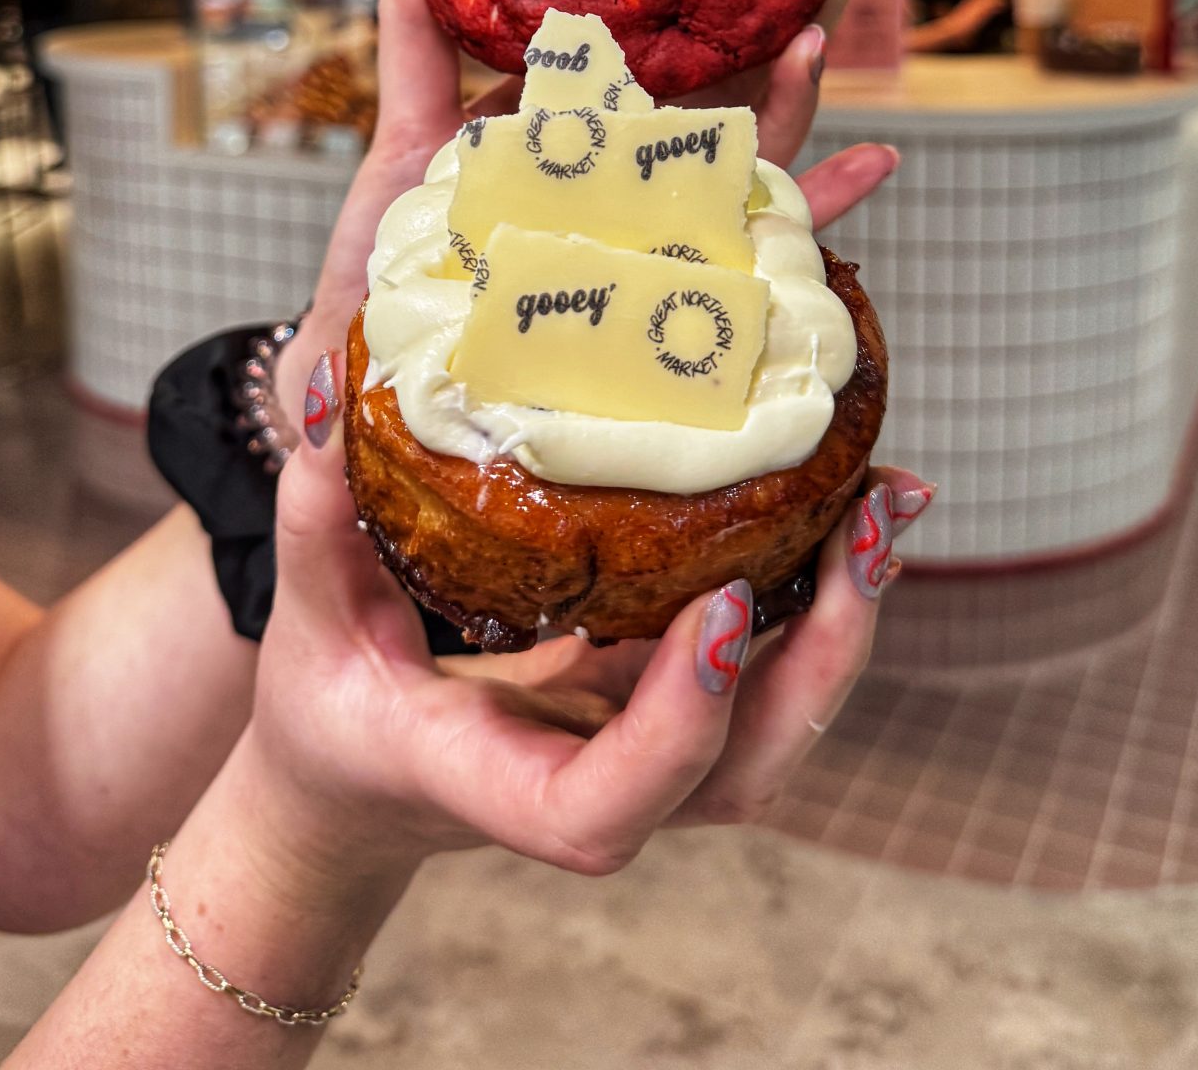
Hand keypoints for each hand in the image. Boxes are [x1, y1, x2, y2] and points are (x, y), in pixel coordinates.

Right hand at [256, 407, 933, 876]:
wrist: (359, 787)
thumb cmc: (331, 712)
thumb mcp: (310, 618)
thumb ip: (321, 513)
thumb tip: (334, 388)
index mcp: (499, 783)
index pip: (606, 808)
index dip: (680, 726)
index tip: (723, 612)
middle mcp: (598, 785)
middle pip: (745, 766)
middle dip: (825, 651)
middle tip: (868, 520)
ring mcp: (650, 753)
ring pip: (782, 722)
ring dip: (849, 616)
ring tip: (888, 498)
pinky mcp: (672, 707)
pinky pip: (772, 667)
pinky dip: (827, 593)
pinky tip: (858, 497)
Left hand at [278, 0, 892, 413]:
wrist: (367, 378)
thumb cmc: (383, 257)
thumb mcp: (403, 124)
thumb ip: (416, 17)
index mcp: (571, 125)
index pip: (645, 36)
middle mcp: (620, 170)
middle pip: (717, 83)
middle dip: (776, 18)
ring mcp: (644, 228)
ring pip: (742, 155)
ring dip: (797, 99)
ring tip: (821, 40)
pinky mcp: (655, 296)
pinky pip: (745, 259)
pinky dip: (818, 213)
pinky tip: (873, 171)